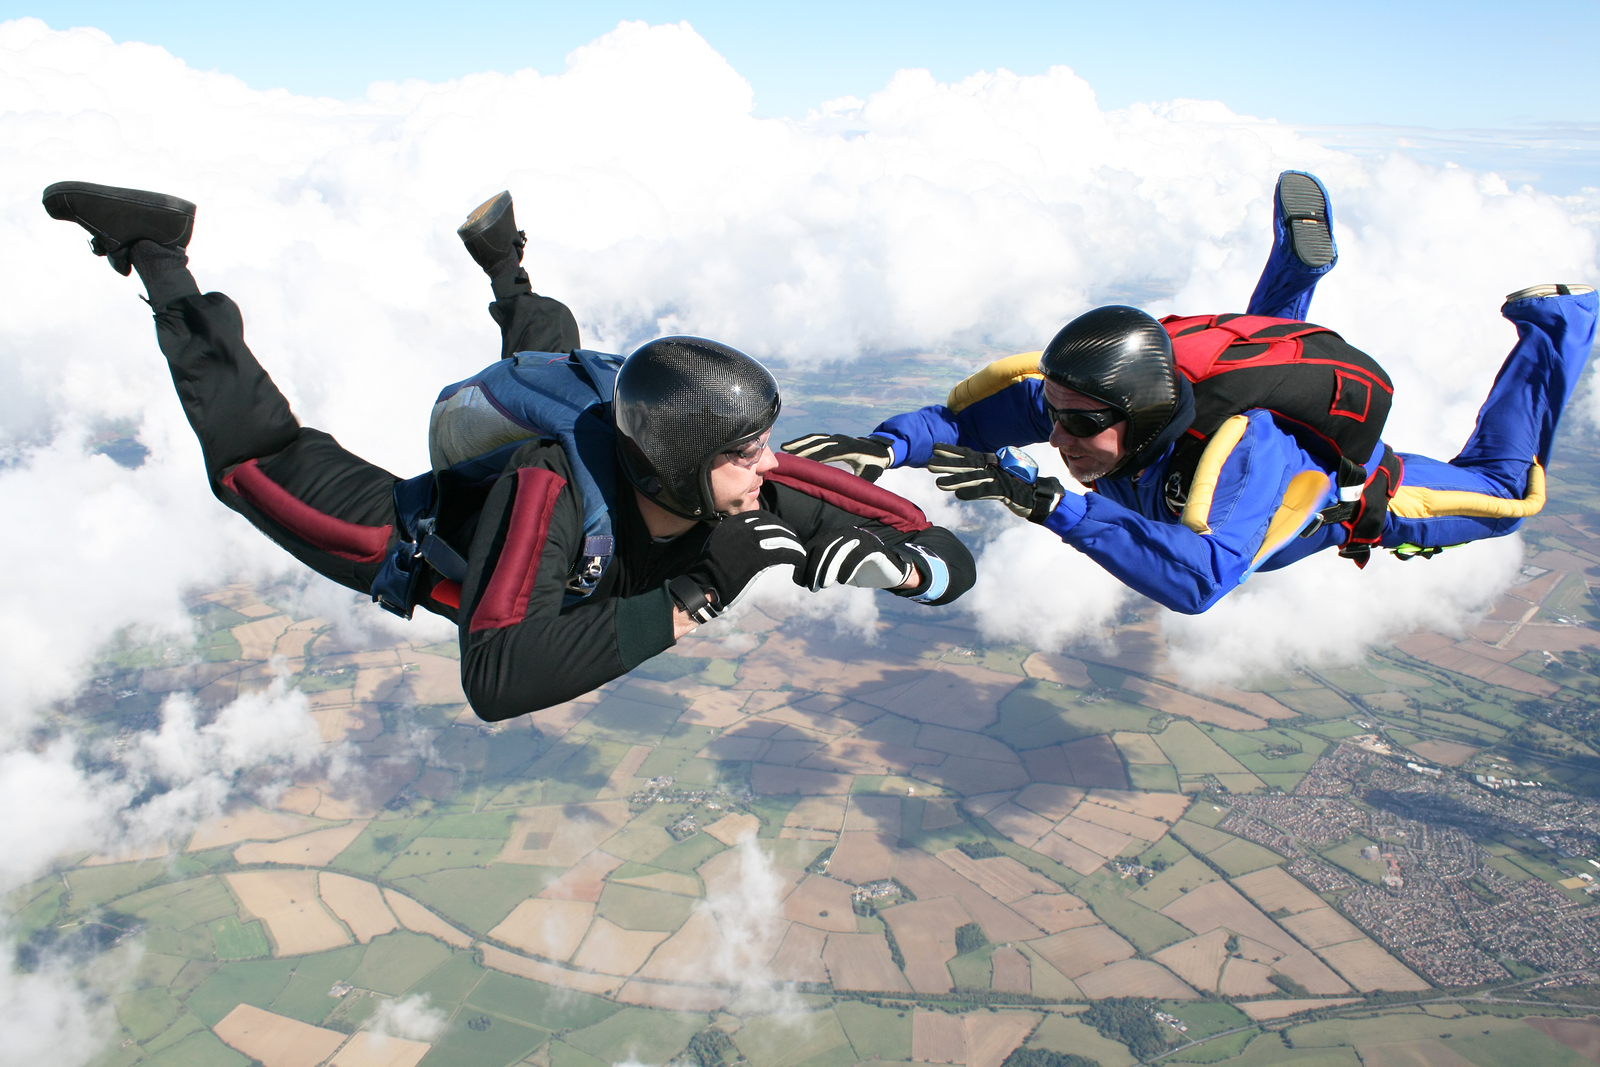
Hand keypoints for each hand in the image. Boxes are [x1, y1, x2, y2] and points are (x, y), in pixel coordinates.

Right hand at [674, 511, 806, 620]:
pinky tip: (800, 561)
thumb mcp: (721, 541)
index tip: (784, 533)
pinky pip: (786, 552)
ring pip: (784, 538)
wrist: (704, 583)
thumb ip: (736, 533)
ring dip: (795, 546)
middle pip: (776, 525)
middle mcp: (745, 527)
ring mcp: (753, 540)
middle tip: (796, 544)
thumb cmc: (711, 568)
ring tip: (800, 554)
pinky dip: (797, 556)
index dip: (777, 525)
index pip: (764, 517)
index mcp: (735, 521)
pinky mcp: (760, 556)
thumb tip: (752, 534)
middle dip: (789, 534)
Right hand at [780, 433, 893, 481]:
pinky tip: (794, 444)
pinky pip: (818, 438)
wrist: (882, 449)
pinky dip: (806, 440)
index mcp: (849, 448)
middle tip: (785, 454)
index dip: (813, 455)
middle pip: (818, 443)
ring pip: (816, 439)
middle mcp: (841, 440)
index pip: (827, 452)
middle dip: (801, 448)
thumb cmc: (876, 464)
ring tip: (784, 446)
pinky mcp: (834, 438)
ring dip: (800, 442)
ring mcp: (837, 437)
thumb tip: (850, 496)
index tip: (799, 460)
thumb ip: (860, 484)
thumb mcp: (870, 475)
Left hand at [799, 526, 913, 590]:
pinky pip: (859, 555)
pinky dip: (848, 568)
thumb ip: (820, 570)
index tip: (800, 583)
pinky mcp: (874, 548)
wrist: (888, 573)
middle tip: (812, 587)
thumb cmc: (858, 572)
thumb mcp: (837, 571)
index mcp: (834, 537)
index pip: (814, 547)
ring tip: (824, 585)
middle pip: (824, 547)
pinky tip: (842, 581)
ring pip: (839, 550)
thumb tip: (798, 579)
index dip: (805, 564)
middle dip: (814, 568)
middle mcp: (846, 533)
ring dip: (828, 569)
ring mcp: (861, 538)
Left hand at [927, 444, 1064, 521]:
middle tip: (928, 464)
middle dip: (947, 464)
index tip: (934, 448)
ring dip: (955, 480)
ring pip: (973, 478)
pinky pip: (987, 491)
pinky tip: (958, 495)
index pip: (968, 455)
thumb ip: (980, 480)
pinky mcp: (1006, 490)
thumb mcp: (995, 480)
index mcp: (990, 463)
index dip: (951, 451)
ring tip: (938, 484)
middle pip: (967, 465)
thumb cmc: (1016, 487)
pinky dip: (973, 493)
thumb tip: (960, 486)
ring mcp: (999, 478)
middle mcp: (993, 467)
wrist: (1038, 495)